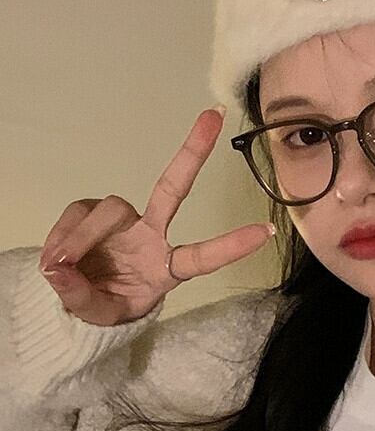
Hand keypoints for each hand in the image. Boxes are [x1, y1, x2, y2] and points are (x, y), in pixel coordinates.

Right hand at [38, 107, 274, 325]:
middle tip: (214, 116)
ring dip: (81, 237)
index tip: (265, 232)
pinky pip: (78, 213)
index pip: (201, 257)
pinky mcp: (94, 211)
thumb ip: (82, 298)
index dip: (230, 246)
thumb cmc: (105, 304)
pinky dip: (62, 235)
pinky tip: (53, 258)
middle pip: (173, 189)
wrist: (77, 297)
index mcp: (167, 266)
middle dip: (193, 152)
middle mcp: (152, 234)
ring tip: (60, 265)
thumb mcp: (98, 315)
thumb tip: (58, 270)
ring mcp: (124, 220)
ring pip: (109, 210)